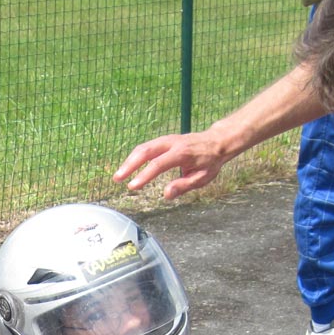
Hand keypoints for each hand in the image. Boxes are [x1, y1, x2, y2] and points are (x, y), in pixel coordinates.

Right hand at [113, 131, 229, 200]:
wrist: (216, 141)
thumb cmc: (210, 162)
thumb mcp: (202, 178)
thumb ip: (184, 186)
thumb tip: (166, 194)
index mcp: (182, 154)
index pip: (158, 164)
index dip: (144, 176)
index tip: (132, 186)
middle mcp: (172, 143)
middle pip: (145, 151)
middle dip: (129, 164)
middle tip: (117, 178)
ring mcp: (167, 140)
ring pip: (143, 147)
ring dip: (129, 160)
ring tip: (119, 175)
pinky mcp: (164, 140)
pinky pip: (147, 146)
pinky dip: (135, 156)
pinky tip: (129, 167)